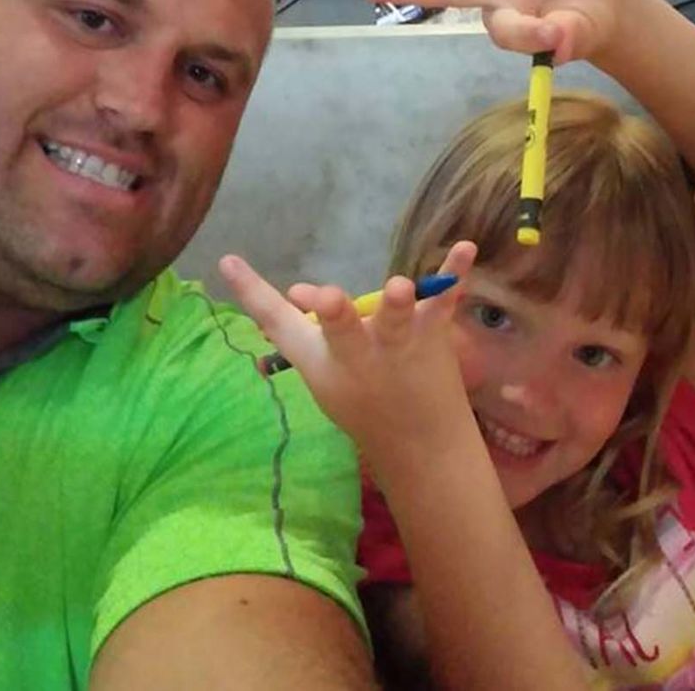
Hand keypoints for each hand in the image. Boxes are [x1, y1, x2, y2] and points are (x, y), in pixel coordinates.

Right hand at [219, 242, 478, 468]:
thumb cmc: (363, 402)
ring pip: (396, 322)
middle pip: (340, 330)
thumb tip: (298, 290)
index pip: (278, 324)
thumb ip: (311, 330)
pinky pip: (445, 301)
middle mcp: (356, 354)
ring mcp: (397, 345)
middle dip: (333, 314)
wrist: (419, 446)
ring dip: (397, 304)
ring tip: (399, 286)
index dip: (251, 293)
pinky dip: (454, 275)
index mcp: (320, 360)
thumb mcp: (326, 372)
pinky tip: (466, 248)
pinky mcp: (433, 336)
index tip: (228, 261)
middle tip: (328, 298)